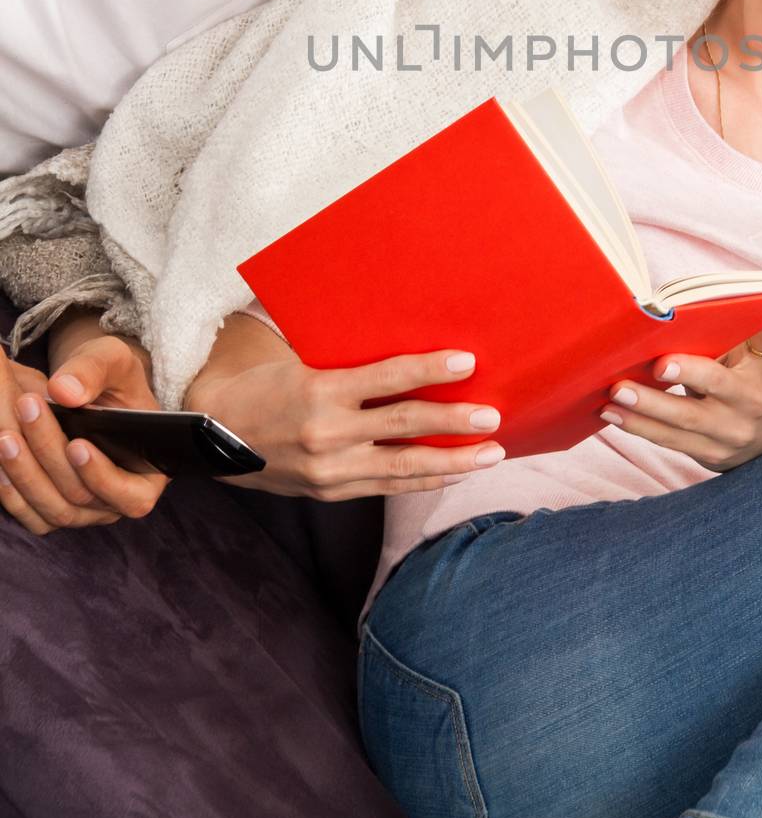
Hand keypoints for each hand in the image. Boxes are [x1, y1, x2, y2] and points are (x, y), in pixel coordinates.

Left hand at [0, 334, 168, 535]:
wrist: (91, 390)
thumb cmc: (113, 378)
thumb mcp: (113, 361)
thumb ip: (93, 370)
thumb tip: (64, 391)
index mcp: (149, 473)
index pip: (133, 495)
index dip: (103, 476)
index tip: (76, 444)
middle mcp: (119, 499)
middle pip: (82, 496)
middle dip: (51, 454)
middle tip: (29, 408)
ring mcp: (86, 510)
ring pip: (53, 508)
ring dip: (27, 473)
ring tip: (7, 435)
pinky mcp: (54, 509)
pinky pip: (32, 514)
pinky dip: (13, 492)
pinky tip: (1, 457)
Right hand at [185, 343, 506, 499]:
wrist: (210, 434)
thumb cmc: (260, 382)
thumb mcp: (296, 357)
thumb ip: (343, 353)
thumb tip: (398, 326)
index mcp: (318, 390)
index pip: (386, 378)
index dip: (429, 370)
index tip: (467, 362)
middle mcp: (327, 434)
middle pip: (404, 426)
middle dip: (454, 423)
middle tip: (494, 416)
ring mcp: (330, 470)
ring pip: (403, 467)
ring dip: (453, 461)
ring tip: (492, 453)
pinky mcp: (329, 492)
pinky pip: (386, 487)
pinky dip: (422, 481)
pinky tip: (453, 474)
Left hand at [600, 295, 761, 472]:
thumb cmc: (758, 383)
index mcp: (751, 391)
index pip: (718, 380)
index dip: (691, 373)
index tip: (661, 363)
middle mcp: (734, 422)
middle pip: (690, 413)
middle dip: (652, 402)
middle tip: (618, 386)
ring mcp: (717, 444)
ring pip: (672, 434)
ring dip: (636, 418)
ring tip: (607, 402)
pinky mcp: (700, 457)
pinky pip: (666, 444)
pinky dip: (638, 429)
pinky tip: (611, 417)